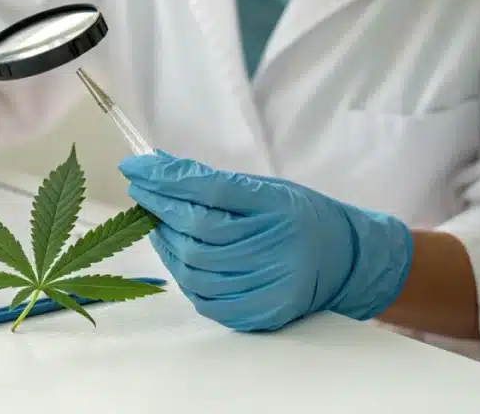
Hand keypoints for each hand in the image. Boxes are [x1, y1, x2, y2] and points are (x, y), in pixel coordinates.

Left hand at [118, 150, 412, 330]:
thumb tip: (156, 166)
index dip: (166, 179)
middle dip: (160, 211)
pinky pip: (205, 299)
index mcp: (278, 206)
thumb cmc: (297, 217)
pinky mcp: (262, 313)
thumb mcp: (263, 188)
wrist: (344, 260)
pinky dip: (184, 276)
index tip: (135, 168)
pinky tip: (180, 258)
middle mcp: (277, 247)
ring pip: (194, 268)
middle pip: (197, 232)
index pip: (210, 190)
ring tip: (159, 226)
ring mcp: (271, 285)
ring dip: (166, 245)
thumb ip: (210, 180)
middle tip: (143, 196)